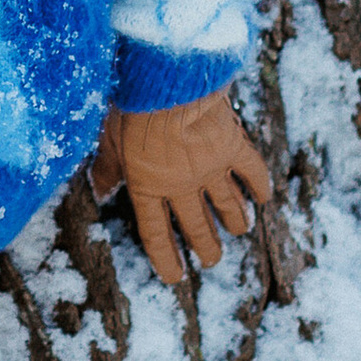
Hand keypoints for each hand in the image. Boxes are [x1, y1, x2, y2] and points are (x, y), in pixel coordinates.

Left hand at [88, 91, 270, 289]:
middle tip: (213, 260)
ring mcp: (210, 168)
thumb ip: (106, 169)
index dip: (166, 258)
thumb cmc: (131, 107)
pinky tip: (263, 198)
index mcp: (147, 187)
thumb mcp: (108, 140)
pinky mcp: (232, 147)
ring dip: (234, 221)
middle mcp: (181, 185)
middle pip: (196, 225)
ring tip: (239, 231)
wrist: (168, 84)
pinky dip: (258, 186)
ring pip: (227, 205)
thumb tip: (98, 192)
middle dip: (206, 246)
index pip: (156, 233)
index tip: (176, 277)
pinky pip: (251, 172)